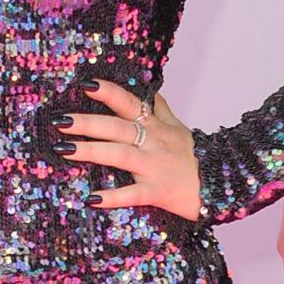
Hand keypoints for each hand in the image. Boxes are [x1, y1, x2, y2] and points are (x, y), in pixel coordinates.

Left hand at [56, 80, 200, 218]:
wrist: (223, 186)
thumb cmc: (195, 157)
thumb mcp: (179, 127)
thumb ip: (160, 109)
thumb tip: (147, 88)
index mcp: (156, 126)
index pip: (130, 103)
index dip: (108, 92)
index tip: (85, 84)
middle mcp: (154, 142)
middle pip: (117, 127)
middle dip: (87, 123)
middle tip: (60, 121)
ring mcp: (155, 167)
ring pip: (120, 155)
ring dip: (91, 151)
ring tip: (64, 150)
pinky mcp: (158, 192)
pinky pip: (132, 194)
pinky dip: (112, 197)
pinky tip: (91, 199)